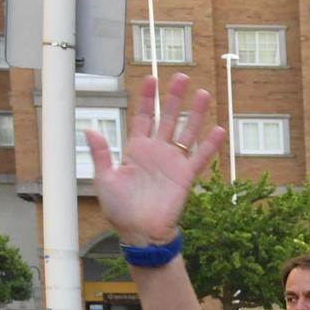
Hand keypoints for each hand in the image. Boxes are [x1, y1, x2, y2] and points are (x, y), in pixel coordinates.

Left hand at [87, 74, 224, 247]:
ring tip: (203, 95)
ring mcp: (172, 163)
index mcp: (135, 149)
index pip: (144, 116)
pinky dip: (210, 145)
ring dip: (195, 114)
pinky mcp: (185, 176)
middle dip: (174, 97)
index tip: (151, 79)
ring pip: (186, 132)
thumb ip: (101, 154)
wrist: (140, 232)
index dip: (147, 97)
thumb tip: (90, 130)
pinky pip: (200, 157)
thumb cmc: (120, 209)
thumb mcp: (104, 179)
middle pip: (167, 117)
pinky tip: (219, 130)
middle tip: (181, 77)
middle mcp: (156, 152)